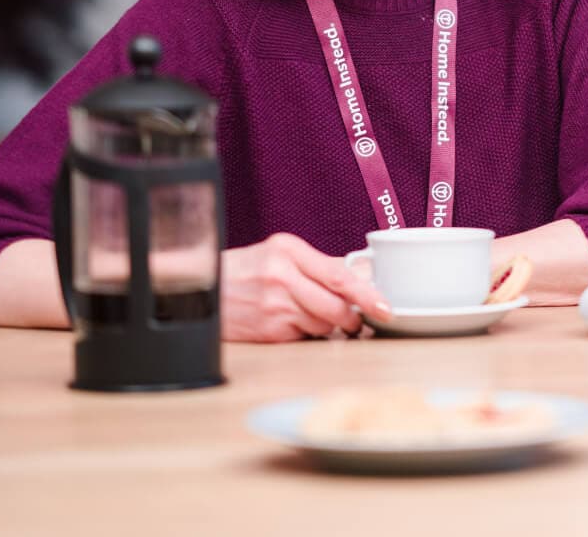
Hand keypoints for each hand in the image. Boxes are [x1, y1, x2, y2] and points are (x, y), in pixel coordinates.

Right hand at [220, 233, 386, 341]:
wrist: (202, 288)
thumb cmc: (245, 270)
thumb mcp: (279, 253)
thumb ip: (317, 264)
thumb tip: (362, 276)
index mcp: (289, 251)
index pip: (339, 275)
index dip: (367, 294)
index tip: (385, 306)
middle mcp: (282, 277)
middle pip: (337, 306)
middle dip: (354, 317)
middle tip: (358, 320)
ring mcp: (275, 306)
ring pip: (324, 324)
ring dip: (331, 327)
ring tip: (320, 318)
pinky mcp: (269, 331)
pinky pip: (304, 337)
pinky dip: (308, 334)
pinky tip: (295, 323)